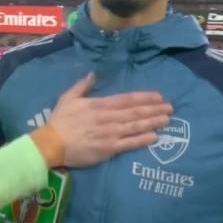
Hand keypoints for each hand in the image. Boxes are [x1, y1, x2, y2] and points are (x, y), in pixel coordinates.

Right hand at [32, 73, 172, 167]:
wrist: (51, 144)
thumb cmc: (59, 121)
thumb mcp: (68, 97)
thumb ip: (83, 85)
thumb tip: (94, 73)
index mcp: (99, 104)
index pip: (126, 99)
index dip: (144, 97)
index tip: (158, 96)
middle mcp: (107, 118)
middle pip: (135, 112)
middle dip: (153, 109)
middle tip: (170, 107)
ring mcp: (109, 134)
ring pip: (135, 126)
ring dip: (152, 122)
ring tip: (167, 119)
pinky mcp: (108, 149)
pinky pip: (129, 144)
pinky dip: (142, 140)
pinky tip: (155, 136)